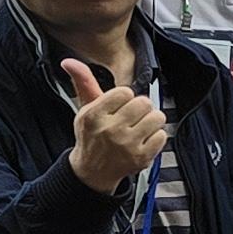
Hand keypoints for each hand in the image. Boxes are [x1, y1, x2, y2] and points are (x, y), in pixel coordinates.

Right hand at [61, 60, 169, 192]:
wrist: (92, 171)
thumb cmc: (91, 135)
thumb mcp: (84, 109)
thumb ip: (83, 82)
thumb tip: (70, 61)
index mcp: (94, 116)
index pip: (125, 92)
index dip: (124, 97)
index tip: (117, 107)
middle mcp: (110, 131)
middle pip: (144, 103)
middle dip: (139, 108)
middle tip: (129, 118)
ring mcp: (127, 146)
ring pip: (157, 117)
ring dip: (150, 121)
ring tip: (137, 128)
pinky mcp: (142, 158)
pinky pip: (162, 135)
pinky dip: (155, 137)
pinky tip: (141, 141)